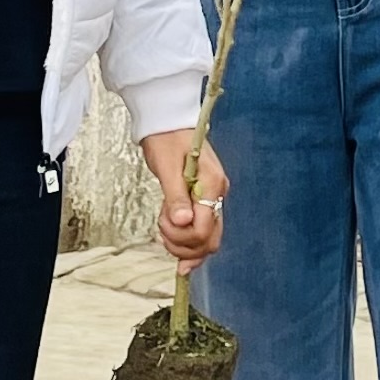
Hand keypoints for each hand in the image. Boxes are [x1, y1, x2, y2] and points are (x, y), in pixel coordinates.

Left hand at [139, 128, 227, 266]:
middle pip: (209, 239)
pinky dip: (189, 245)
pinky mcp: (204, 202)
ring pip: (206, 240)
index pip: (204, 228)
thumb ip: (176, 196)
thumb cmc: (166, 140)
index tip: (163, 220)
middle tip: (162, 225)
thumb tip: (183, 221)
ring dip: (182, 243)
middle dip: (183, 243)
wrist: (167, 125)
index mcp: (212, 184)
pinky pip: (202, 232)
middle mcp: (217, 194)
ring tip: (164, 224)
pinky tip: (179, 253)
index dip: (183, 234)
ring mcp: (212, 199)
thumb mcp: (167, 166)